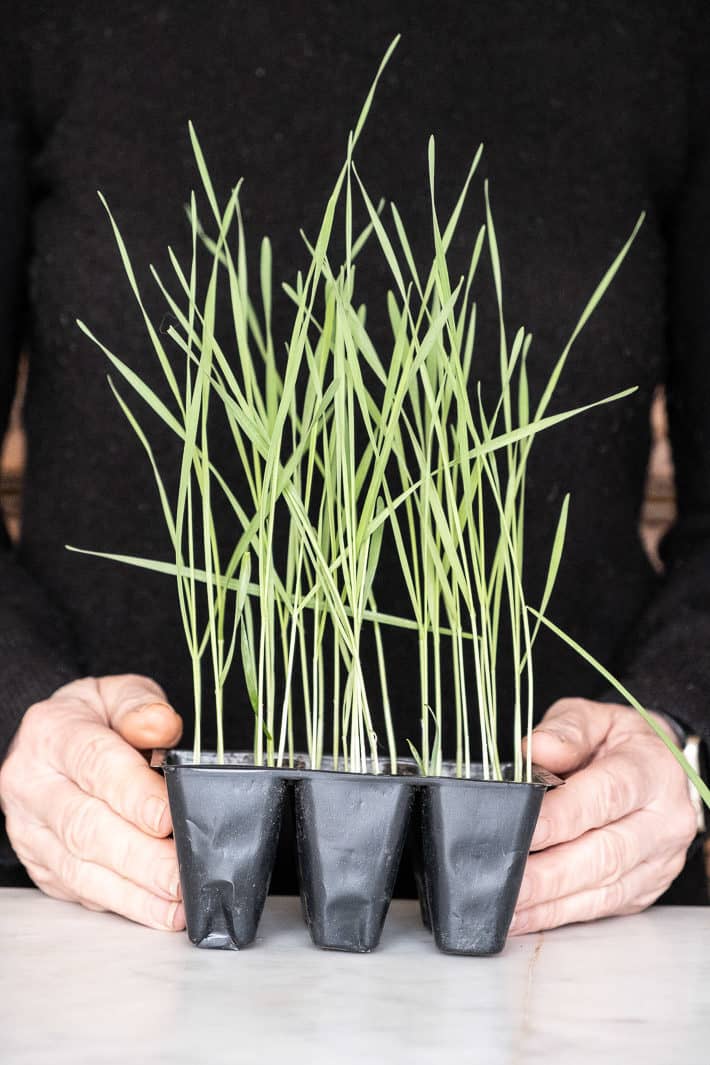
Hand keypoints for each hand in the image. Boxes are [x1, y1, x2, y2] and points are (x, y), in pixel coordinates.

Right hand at [0, 674, 185, 930]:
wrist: (52, 742)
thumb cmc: (96, 718)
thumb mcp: (118, 694)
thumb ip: (142, 707)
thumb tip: (163, 725)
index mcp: (53, 732)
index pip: (94, 765)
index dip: (134, 795)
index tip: (169, 818)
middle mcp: (32, 783)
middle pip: (86, 827)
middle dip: (141, 857)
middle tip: (182, 874)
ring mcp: (31, 829)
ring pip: (80, 868)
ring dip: (134, 892)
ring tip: (178, 903)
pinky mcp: (41, 863)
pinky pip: (80, 890)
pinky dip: (124, 905)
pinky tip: (160, 910)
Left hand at [509, 698, 696, 934]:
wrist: (659, 767)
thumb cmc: (617, 742)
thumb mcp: (594, 717)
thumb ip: (565, 730)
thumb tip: (534, 750)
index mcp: (652, 770)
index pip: (606, 796)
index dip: (562, 816)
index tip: (523, 830)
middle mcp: (664, 821)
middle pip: (605, 853)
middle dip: (549, 873)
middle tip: (506, 881)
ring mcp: (658, 861)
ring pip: (603, 889)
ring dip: (549, 903)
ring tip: (506, 906)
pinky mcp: (644, 889)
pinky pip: (600, 907)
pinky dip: (558, 915)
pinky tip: (523, 916)